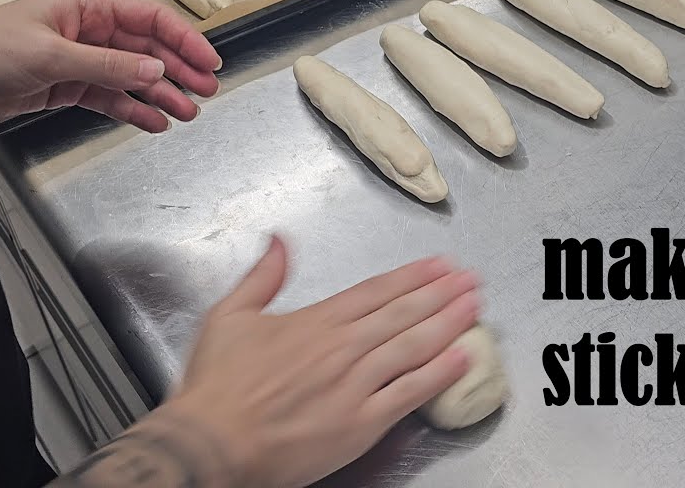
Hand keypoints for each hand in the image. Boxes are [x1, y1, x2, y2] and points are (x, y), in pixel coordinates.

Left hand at [0, 0, 220, 131]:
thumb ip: (108, 66)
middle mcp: (89, 32)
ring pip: (134, 78)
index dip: (184, 39)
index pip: (150, 20)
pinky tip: (155, 122)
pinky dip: (133, 111)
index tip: (209, 61)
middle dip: (180, 71)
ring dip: (162, 95)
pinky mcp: (68, 87)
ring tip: (188, 113)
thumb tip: (156, 72)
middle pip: (148, 50)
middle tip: (207, 91)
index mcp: (88, 8)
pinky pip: (111, 99)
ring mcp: (81, 60)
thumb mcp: (52, 55)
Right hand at [51, 238, 479, 487]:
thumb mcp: (229, 316)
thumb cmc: (215, 388)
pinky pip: (409, 394)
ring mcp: (354, 385)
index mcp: (316, 321)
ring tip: (476, 308)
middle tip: (472, 280)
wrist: (209, 444)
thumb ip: (262, 276)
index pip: (377, 290)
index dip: (414, 276)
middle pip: (404, 313)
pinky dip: (439, 374)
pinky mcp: (359, 424)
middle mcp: (342, 347)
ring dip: (449, 324)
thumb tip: (279, 240)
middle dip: (443, 294)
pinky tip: (462, 359)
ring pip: (414, 347)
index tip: (441, 265)